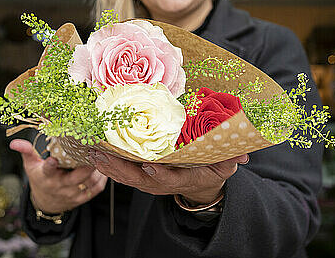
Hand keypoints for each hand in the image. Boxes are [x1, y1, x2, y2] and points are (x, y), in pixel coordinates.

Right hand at [10, 139, 107, 213]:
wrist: (47, 202)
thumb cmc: (40, 178)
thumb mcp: (31, 165)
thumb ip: (26, 152)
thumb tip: (14, 142)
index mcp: (46, 176)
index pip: (48, 171)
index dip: (51, 165)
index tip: (53, 159)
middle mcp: (60, 186)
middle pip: (76, 177)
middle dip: (87, 164)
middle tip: (95, 149)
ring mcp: (72, 194)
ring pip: (90, 181)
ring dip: (98, 169)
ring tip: (101, 155)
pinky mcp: (82, 198)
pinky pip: (96, 188)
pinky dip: (102, 178)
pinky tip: (102, 167)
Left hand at [89, 149, 248, 204]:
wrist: (200, 183)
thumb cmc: (211, 169)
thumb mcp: (224, 165)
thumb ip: (230, 159)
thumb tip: (243, 154)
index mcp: (181, 178)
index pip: (169, 179)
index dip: (159, 174)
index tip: (150, 167)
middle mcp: (160, 182)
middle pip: (137, 178)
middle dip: (119, 167)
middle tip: (103, 154)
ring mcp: (148, 180)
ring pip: (125, 175)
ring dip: (108, 165)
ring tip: (91, 151)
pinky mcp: (140, 175)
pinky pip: (122, 171)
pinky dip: (108, 163)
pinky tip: (94, 152)